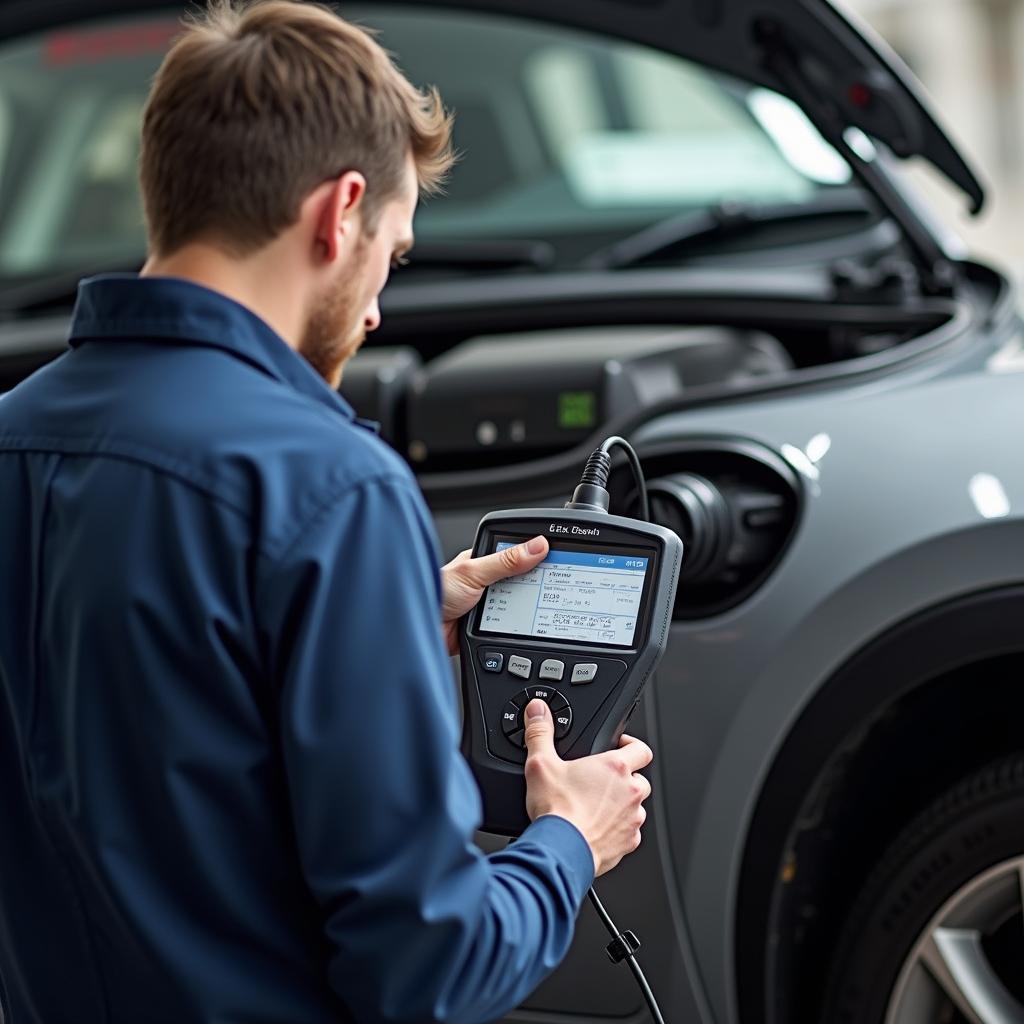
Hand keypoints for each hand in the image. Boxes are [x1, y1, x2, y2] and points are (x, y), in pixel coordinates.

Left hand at [440, 536, 548, 654]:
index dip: (537, 554)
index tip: (558, 557)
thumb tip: (537, 546)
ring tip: (538, 604)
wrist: (418, 628)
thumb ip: (505, 561)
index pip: (517, 551)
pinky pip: (511, 623)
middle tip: (551, 583)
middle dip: (534, 583)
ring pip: (519, 602)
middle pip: (522, 578)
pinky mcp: (488, 625)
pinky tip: (524, 623)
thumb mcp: (474, 572)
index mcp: (483, 560)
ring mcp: (488, 603)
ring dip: (525, 606)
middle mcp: (486, 580)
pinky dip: (517, 624)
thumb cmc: (433, 592)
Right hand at [522, 700, 652, 876]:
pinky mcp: (627, 844)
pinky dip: (617, 830)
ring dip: (621, 805)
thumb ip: (540, 733)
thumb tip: (537, 711)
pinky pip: (629, 832)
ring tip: (596, 807)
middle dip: (625, 778)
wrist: (561, 851)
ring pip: (636, 807)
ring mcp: (632, 820)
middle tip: (602, 780)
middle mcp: (630, 792)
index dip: (630, 744)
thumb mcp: (540, 764)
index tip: (619, 746)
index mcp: (615, 767)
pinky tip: (596, 829)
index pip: (641, 748)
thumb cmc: (556, 811)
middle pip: (639, 778)